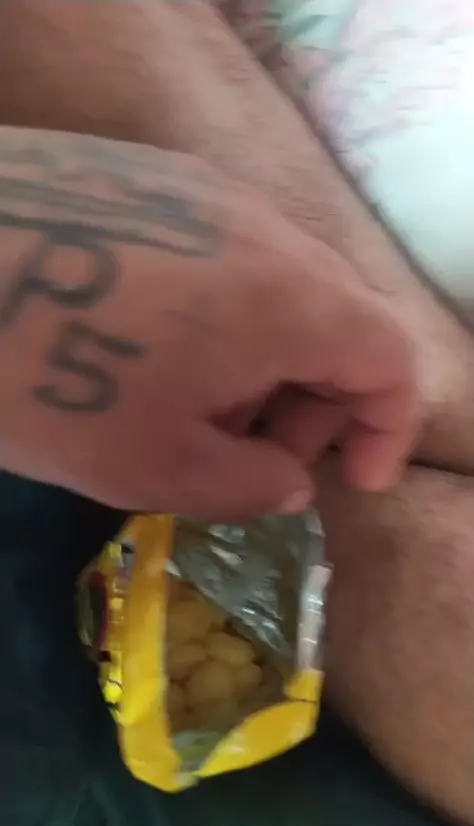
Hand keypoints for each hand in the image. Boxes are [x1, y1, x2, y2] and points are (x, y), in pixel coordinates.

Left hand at [0, 131, 420, 519]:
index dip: (388, 427)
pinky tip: (157, 348)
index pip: (391, 358)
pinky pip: (226, 256)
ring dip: (268, 360)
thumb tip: (291, 479)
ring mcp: (206, 192)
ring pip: (281, 287)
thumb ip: (251, 484)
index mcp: (288, 298)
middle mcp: (264, 227)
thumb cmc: (47, 379)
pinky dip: (225, 316)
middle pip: (339, 320)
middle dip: (317, 402)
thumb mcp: (156, 466)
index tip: (353, 478)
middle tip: (254, 454)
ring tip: (195, 407)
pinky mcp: (152, 180)